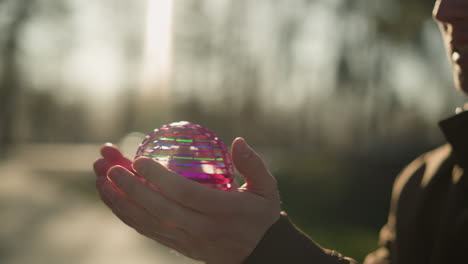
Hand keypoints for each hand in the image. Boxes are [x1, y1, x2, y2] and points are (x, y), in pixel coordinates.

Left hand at [93, 138, 280, 263]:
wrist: (259, 254)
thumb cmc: (261, 215)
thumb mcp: (267, 189)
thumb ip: (254, 165)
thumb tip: (237, 141)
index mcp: (222, 211)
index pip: (184, 194)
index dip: (159, 179)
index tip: (138, 160)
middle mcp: (200, 228)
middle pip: (157, 209)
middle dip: (129, 188)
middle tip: (107, 166)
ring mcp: (186, 239)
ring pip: (146, 222)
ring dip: (119, 201)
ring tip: (99, 178)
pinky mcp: (177, 245)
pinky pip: (147, 230)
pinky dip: (126, 214)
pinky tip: (111, 196)